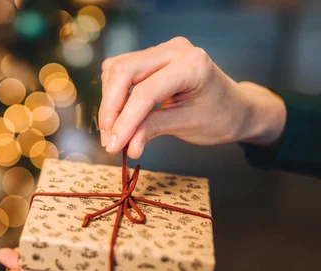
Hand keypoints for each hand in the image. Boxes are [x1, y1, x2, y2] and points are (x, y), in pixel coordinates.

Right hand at [99, 36, 286, 157]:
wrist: (234, 107)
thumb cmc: (218, 117)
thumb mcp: (186, 126)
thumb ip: (151, 130)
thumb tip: (124, 146)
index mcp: (192, 64)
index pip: (145, 92)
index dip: (124, 121)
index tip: (113, 146)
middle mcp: (174, 50)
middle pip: (123, 73)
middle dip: (110, 109)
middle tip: (109, 140)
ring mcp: (161, 50)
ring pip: (116, 70)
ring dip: (109, 102)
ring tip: (114, 132)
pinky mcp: (150, 57)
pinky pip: (119, 70)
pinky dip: (113, 94)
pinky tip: (120, 115)